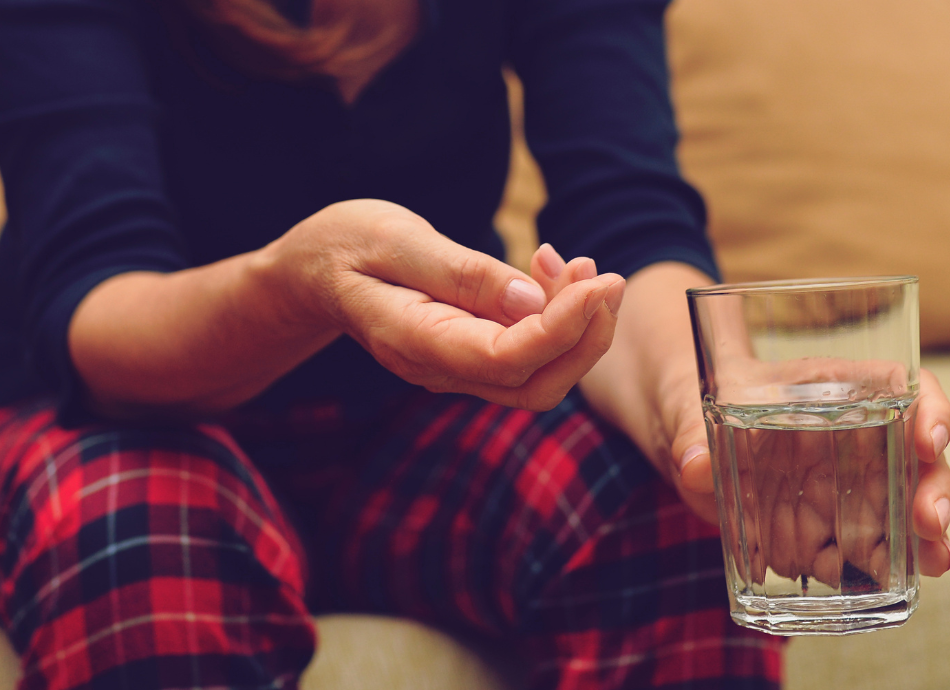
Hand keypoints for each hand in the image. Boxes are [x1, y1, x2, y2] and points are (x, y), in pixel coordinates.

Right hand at [265, 200, 625, 410]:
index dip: (565, 326)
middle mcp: (440, 370)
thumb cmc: (344, 246)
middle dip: (586, 335)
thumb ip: (461, 274)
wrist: (313, 275)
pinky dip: (555, 320)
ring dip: (576, 328)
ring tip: (583, 267)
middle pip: (536, 383)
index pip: (510, 358)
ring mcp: (455, 370)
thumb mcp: (395, 239)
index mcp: (417, 341)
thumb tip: (532, 303)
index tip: (599, 280)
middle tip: (603, 274)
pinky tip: (555, 274)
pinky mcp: (469, 356)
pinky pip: (523, 355)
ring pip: (538, 376)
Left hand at [672, 363, 949, 578]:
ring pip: (905, 502)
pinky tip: (886, 582)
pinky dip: (882, 564)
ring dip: (927, 535)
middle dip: (935, 487)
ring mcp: (844, 482)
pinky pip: (867, 544)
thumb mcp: (686, 411)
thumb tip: (692, 464)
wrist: (685, 446)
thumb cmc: (696, 409)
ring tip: (933, 562)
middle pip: (916, 453)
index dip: (928, 409)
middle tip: (929, 523)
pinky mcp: (828, 523)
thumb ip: (688, 432)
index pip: (898, 386)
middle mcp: (850, 435)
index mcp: (826, 389)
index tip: (928, 441)